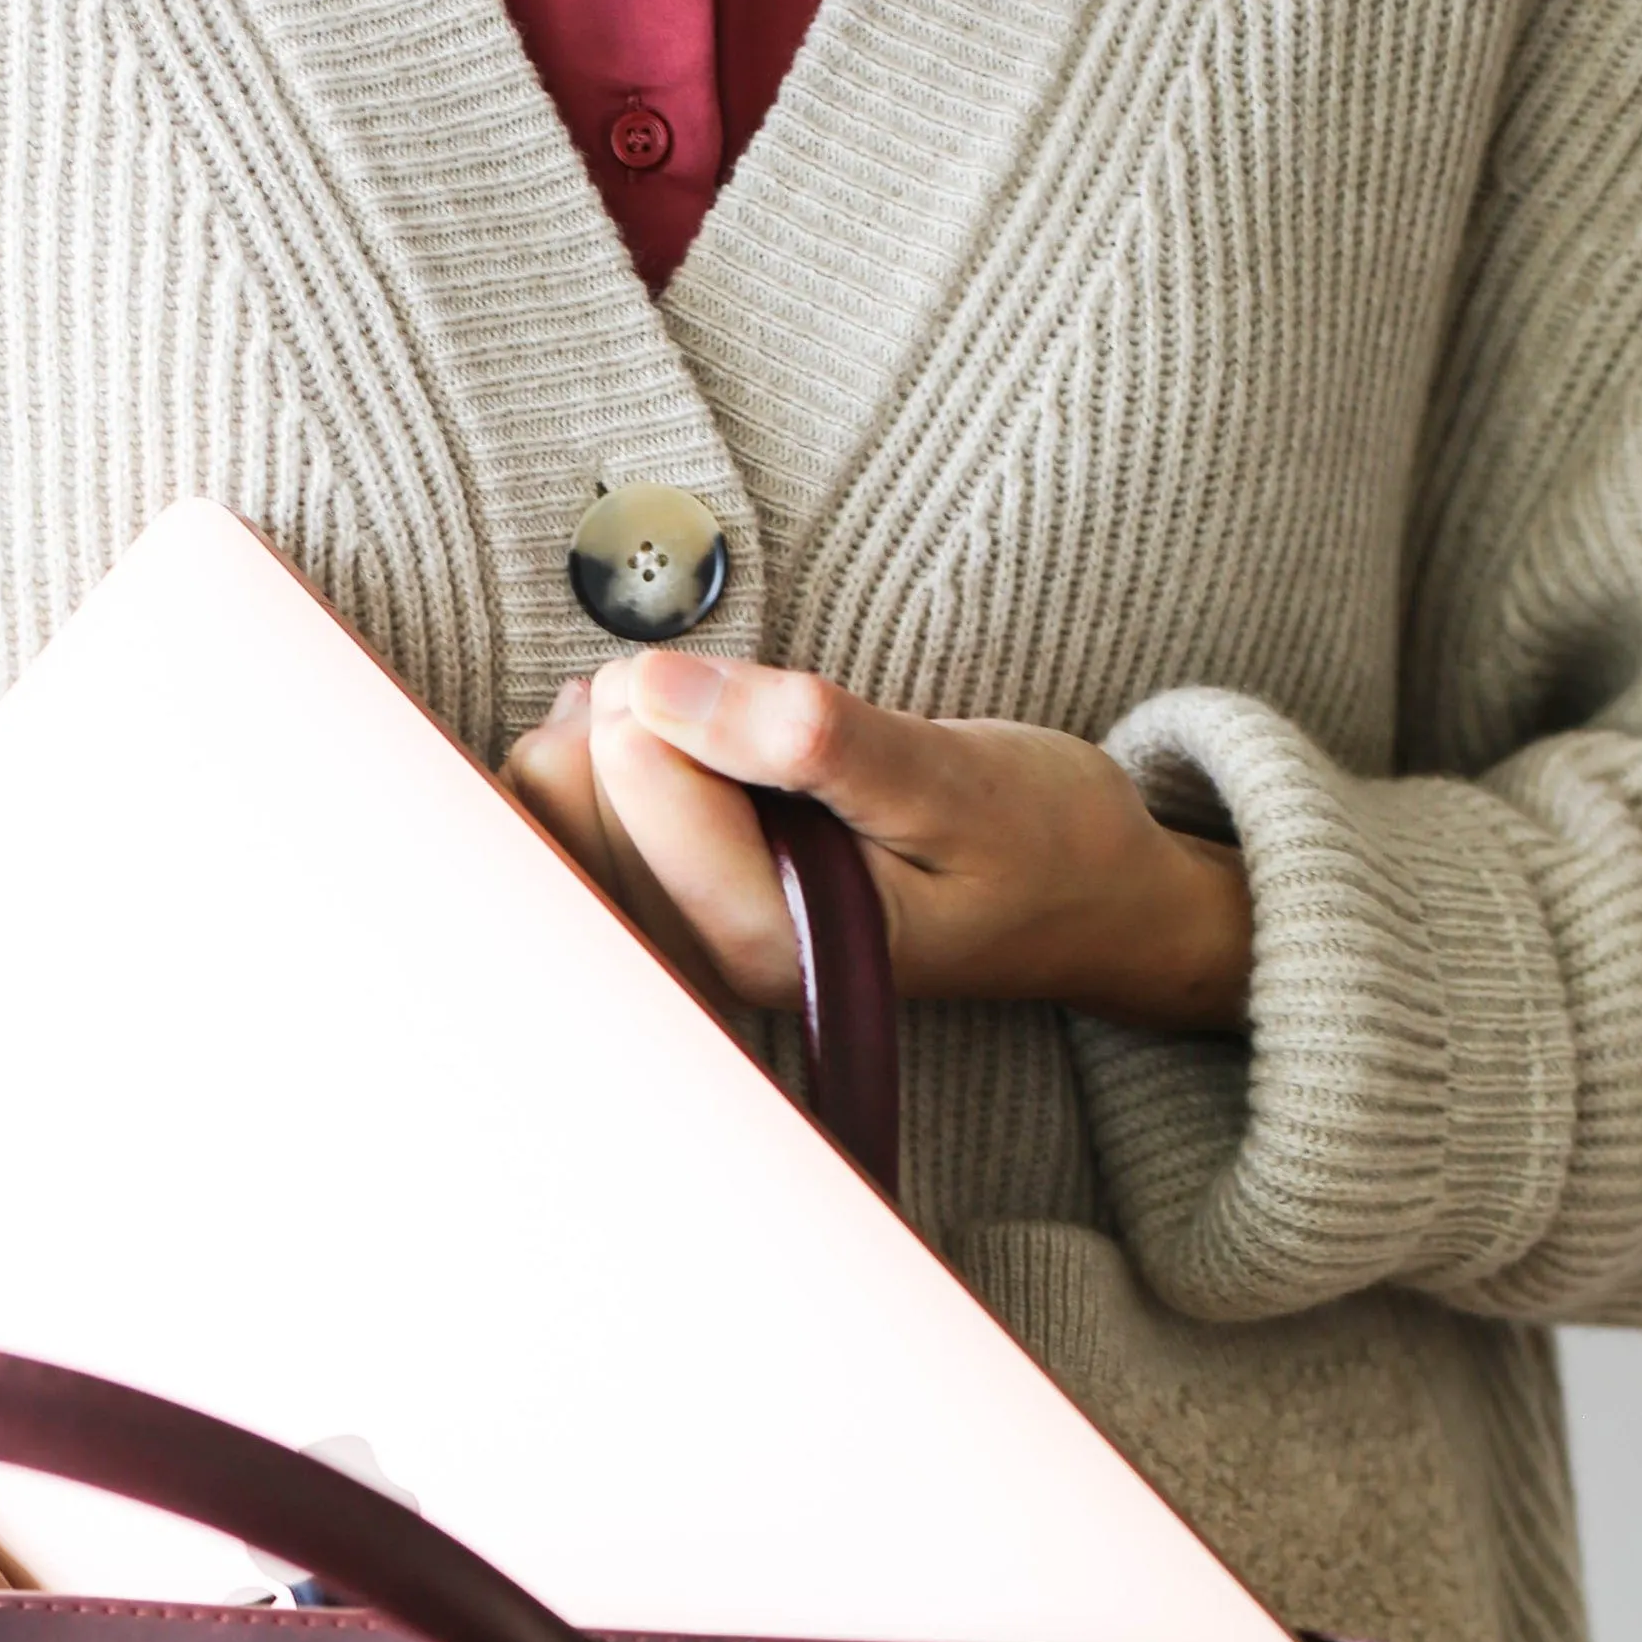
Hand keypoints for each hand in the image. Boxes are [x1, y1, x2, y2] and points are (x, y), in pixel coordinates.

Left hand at [504, 656, 1251, 1034]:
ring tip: (715, 728)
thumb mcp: (952, 776)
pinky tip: (682, 749)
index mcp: (763, 936)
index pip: (630, 767)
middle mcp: (699, 957)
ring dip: (614, 730)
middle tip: (735, 703)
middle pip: (564, 793)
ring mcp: (678, 943)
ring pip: (552, 803)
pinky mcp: (671, 914)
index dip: (681, 687)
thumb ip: (808, 740)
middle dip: (631, 709)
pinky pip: (570, 820)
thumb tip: (656, 684)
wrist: (1089, 906)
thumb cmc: (1039, 840)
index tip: (764, 690)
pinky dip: (608, 755)